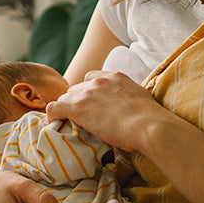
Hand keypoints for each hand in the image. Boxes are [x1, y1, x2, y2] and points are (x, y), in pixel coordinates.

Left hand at [45, 70, 163, 152]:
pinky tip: (54, 123)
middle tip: (81, 118)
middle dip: (77, 101)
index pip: (91, 79)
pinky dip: (52, 115)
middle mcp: (98, 81)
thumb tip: (128, 111)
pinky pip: (55, 107)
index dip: (88, 92)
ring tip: (69, 123)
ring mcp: (86, 93)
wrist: (148, 126)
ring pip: (65, 98)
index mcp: (114, 77)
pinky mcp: (77, 108)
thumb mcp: (139, 100)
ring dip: (67, 109)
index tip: (90, 104)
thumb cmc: (151, 120)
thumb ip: (128, 98)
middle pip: (76, 89)